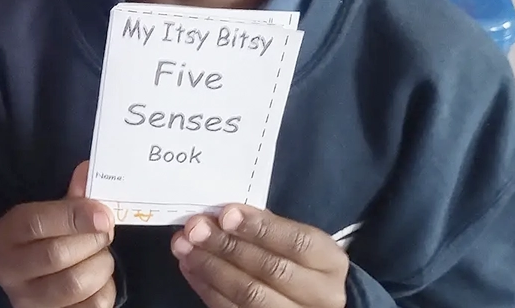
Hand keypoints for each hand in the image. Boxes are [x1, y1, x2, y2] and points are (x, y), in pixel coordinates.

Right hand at [0, 162, 116, 307]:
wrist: (33, 281)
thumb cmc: (44, 240)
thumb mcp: (51, 215)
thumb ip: (71, 197)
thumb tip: (89, 171)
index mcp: (7, 233)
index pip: (36, 223)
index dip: (74, 216)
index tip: (103, 214)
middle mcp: (9, 269)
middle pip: (57, 254)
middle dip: (92, 241)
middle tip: (106, 232)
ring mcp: (27, 299)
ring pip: (74, 283)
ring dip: (101, 266)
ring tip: (102, 256)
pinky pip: (89, 306)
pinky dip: (105, 291)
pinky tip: (101, 280)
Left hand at [171, 204, 348, 307]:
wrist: (311, 301)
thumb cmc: (298, 261)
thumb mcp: (295, 240)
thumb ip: (265, 226)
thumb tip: (223, 216)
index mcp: (329, 262)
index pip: (297, 243)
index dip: (259, 228)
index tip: (225, 215)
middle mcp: (321, 295)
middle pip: (271, 270)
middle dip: (226, 246)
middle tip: (194, 229)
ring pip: (250, 296)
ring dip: (210, 268)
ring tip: (184, 247)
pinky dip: (207, 288)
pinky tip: (191, 268)